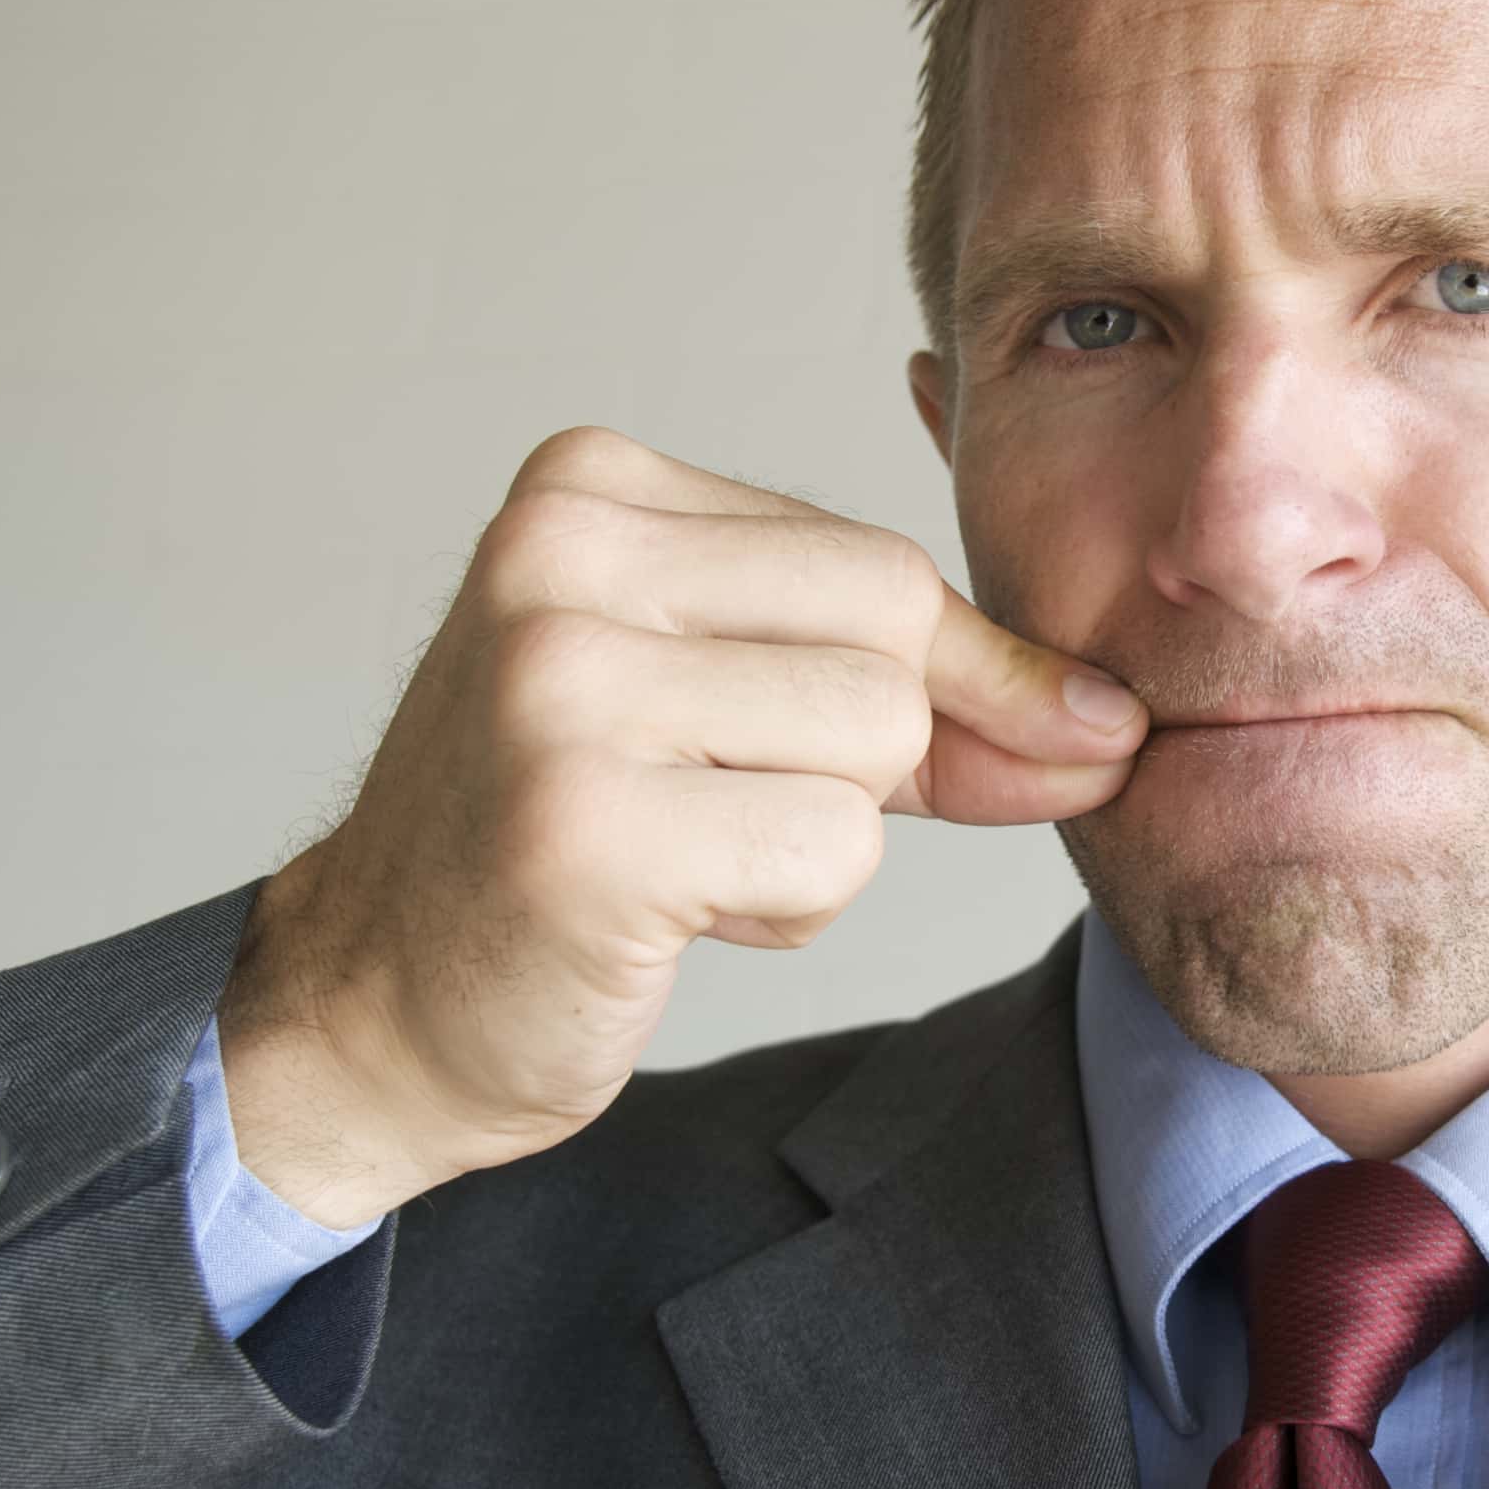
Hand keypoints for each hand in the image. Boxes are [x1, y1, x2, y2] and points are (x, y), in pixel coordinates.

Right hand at [213, 425, 1144, 1224]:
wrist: (376, 1002)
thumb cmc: (570, 843)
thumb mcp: (739, 712)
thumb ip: (923, 693)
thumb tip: (1111, 723)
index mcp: (584, 486)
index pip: (874, 560)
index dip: (953, 677)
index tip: (963, 750)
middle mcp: (556, 558)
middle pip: (890, 634)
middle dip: (879, 754)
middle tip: (743, 812)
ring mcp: (557, 686)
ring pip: (874, 741)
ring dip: (820, 834)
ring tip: (685, 852)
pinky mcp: (582, 823)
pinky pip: (831, 850)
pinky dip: (784, 904)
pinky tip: (665, 909)